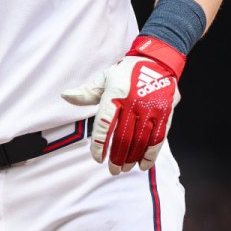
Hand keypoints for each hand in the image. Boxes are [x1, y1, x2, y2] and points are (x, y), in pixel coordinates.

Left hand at [62, 37, 185, 174]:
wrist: (156, 61)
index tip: (97, 158)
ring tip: (124, 168)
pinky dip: (150, 154)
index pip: (104, 124)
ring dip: (132, 158)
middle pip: (123, 137)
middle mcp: (133, 103)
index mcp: (115, 94)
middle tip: (112, 170)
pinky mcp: (165, 114)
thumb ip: (87, 92)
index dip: (100, 144)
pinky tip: (143, 165)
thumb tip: (65, 96)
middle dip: (116, 157)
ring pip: (140, 141)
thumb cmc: (126, 72)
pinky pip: (158, 139)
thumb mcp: (105, 78)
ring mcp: (150, 109)